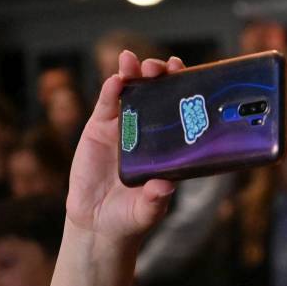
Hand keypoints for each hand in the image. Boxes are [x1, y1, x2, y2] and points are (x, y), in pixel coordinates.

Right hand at [65, 52, 180, 243]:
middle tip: (163, 66)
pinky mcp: (99, 130)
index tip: (189, 76)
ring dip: (133, 74)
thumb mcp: (147, 210)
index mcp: (169, 145)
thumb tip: (165, 187)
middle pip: (157, 94)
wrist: (98, 223)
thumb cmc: (131, 216)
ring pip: (131, 93)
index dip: (185, 90)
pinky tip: (115, 80)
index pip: (181, 110)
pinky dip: (111, 90)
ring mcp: (124, 128)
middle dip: (161, 75)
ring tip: (133, 62)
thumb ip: (155, 199)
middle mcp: (149, 131)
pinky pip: (106, 105)